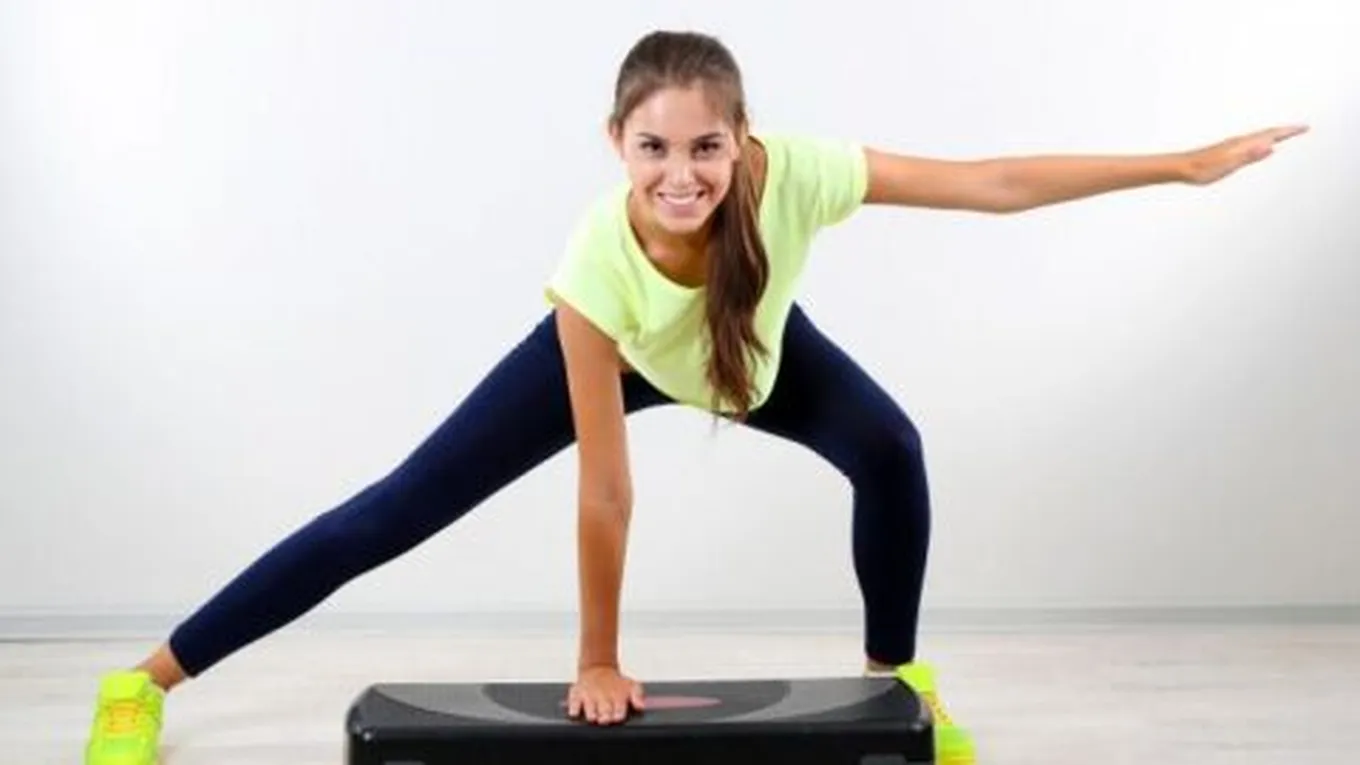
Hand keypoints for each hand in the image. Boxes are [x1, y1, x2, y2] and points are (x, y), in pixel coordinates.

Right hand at [567, 665, 644, 724]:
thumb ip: (638, 696)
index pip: (619, 709)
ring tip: (592, 716)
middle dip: (604, 715)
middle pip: (603, 710)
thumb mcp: (632, 685)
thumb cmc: (616, 683)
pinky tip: (575, 712)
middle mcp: (603, 698)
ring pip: (589, 708)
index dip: (618, 713)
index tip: (618, 717)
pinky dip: (574, 707)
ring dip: (591, 712)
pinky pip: (573, 702)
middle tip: (604, 719)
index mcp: (618, 698)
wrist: (598, 668)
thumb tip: (641, 706)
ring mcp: (589, 697)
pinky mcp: (576, 695)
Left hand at [1182, 124, 1308, 184]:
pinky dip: (1260, 140)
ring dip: (1274, 134)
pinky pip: (1249, 142)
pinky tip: (1257, 145)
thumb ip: (1250, 156)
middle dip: (1285, 131)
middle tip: (1301, 128)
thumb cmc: (1201, 169)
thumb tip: (1270, 146)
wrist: (1180, 167)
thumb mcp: (1228, 166)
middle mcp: (1238, 142)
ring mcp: (1232, 145)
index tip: (1304, 128)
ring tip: (1284, 134)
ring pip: (1258, 137)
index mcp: (1242, 145)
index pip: (1270, 135)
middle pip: (1266, 133)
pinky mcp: (1226, 150)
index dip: (1288, 132)